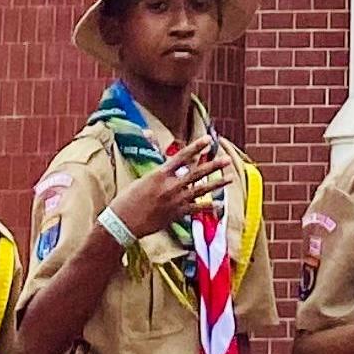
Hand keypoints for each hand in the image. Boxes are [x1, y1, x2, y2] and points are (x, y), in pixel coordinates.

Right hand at [111, 139, 238, 237]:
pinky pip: (197, 209)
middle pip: (197, 173)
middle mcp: (170, 186)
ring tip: (230, 178)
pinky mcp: (177, 214)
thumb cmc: (127, 198)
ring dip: (217, 184)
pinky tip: (220, 204)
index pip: (182, 157)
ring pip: (201, 190)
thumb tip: (148, 132)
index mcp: (160, 174)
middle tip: (227, 159)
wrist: (123, 222)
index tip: (208, 139)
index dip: (196, 147)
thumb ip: (152, 157)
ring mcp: (175, 201)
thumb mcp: (141, 176)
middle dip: (214, 165)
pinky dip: (209, 207)